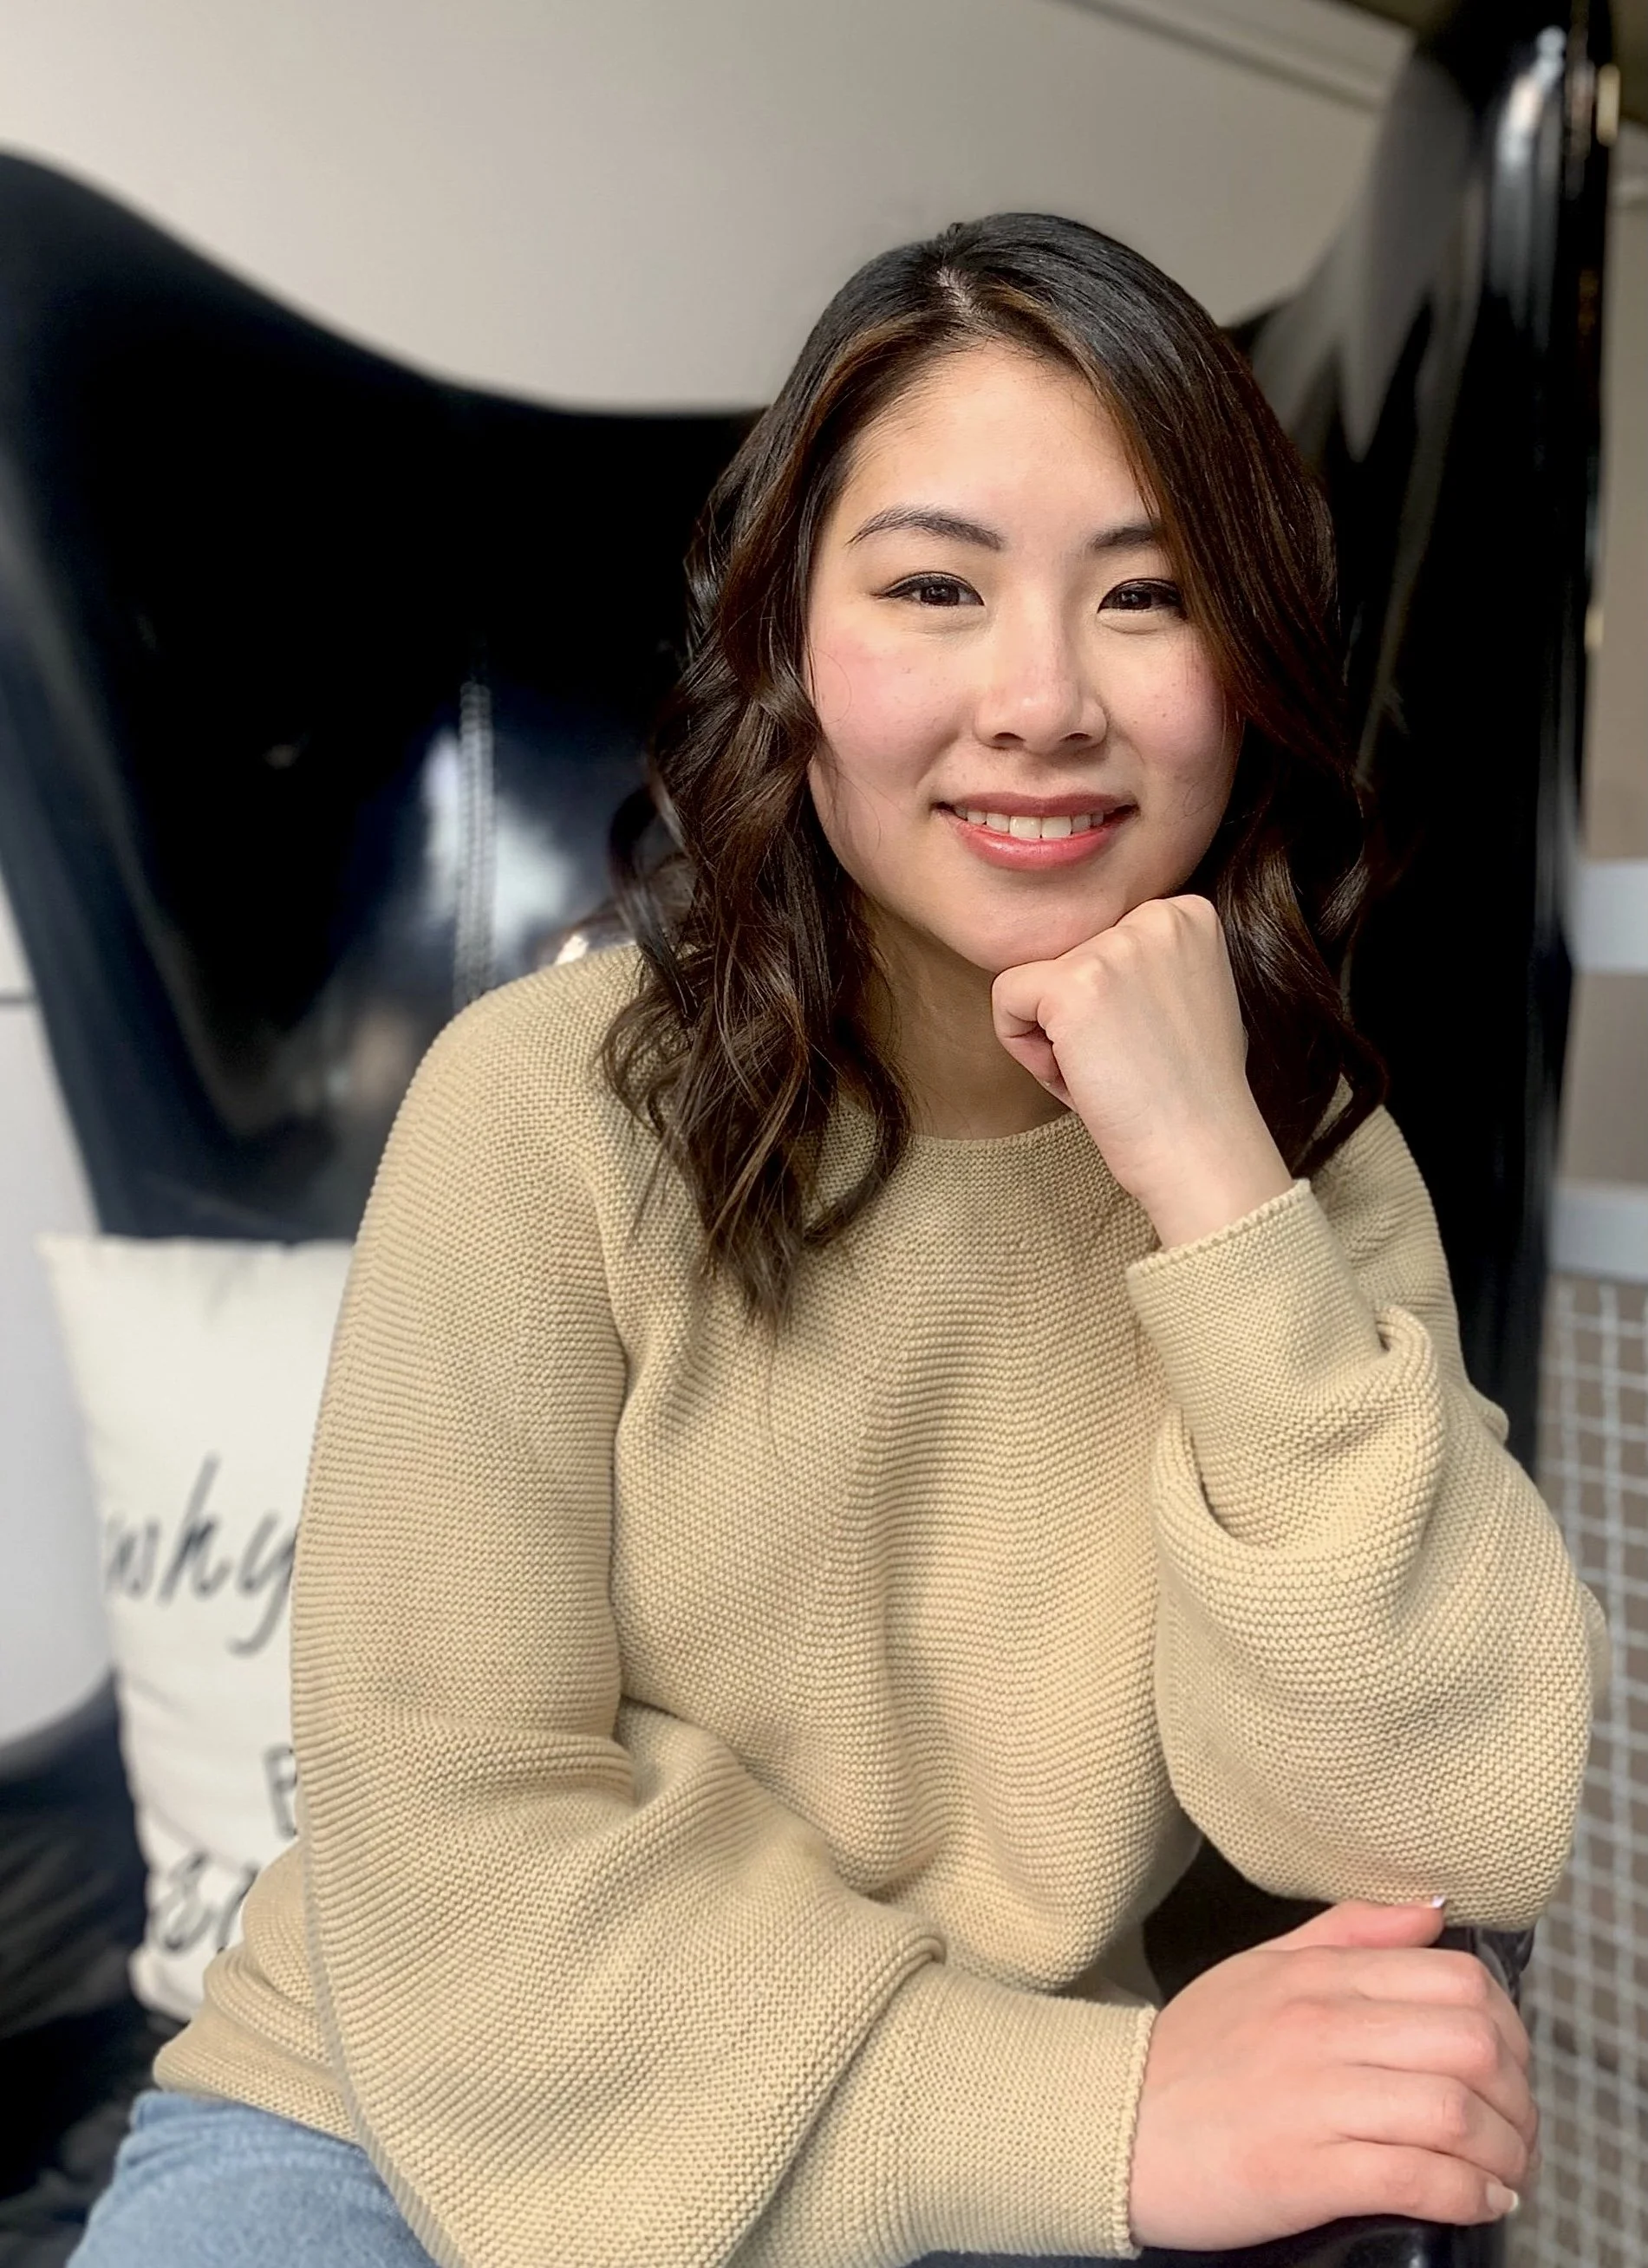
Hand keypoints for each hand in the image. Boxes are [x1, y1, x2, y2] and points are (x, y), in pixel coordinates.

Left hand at [990, 896, 1291, 1243]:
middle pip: (1064, 957)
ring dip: (1052, 1037)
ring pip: (1033, 980)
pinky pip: (1006, 998)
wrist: (1200, 1150)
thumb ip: (1148, 962)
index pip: (1098, 940)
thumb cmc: (1190, 1091)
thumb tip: (1095, 960)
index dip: (1108, 1003)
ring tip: (1104, 1073)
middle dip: (1075, 1019)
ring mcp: (1114, 947)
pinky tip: (1075, 1077)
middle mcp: (1155, 916)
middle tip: (1122, 1065)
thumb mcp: (1190, 996)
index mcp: (1187, 914)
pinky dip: (1023, 1049)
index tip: (1143, 1043)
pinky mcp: (1072, 984)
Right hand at [1127, 1898, 1537, 2251]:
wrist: (1112, 2126)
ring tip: (1505, 2172)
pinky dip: (1467, 2194)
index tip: (1509, 2066)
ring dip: (1502, 2152)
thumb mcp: (1258, 1968)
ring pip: (1455, 2112)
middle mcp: (1322, 2028)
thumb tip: (1429, 1913)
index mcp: (1316, 1977)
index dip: (1508, 2028)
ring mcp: (1315, 2100)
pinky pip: (1417, 2178)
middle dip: (1517, 2095)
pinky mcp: (1307, 2172)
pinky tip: (1478, 2202)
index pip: (1455, 1981)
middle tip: (1516, 2127)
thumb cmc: (1188, 2056)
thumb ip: (1347, 1934)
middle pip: (1470, 2044)